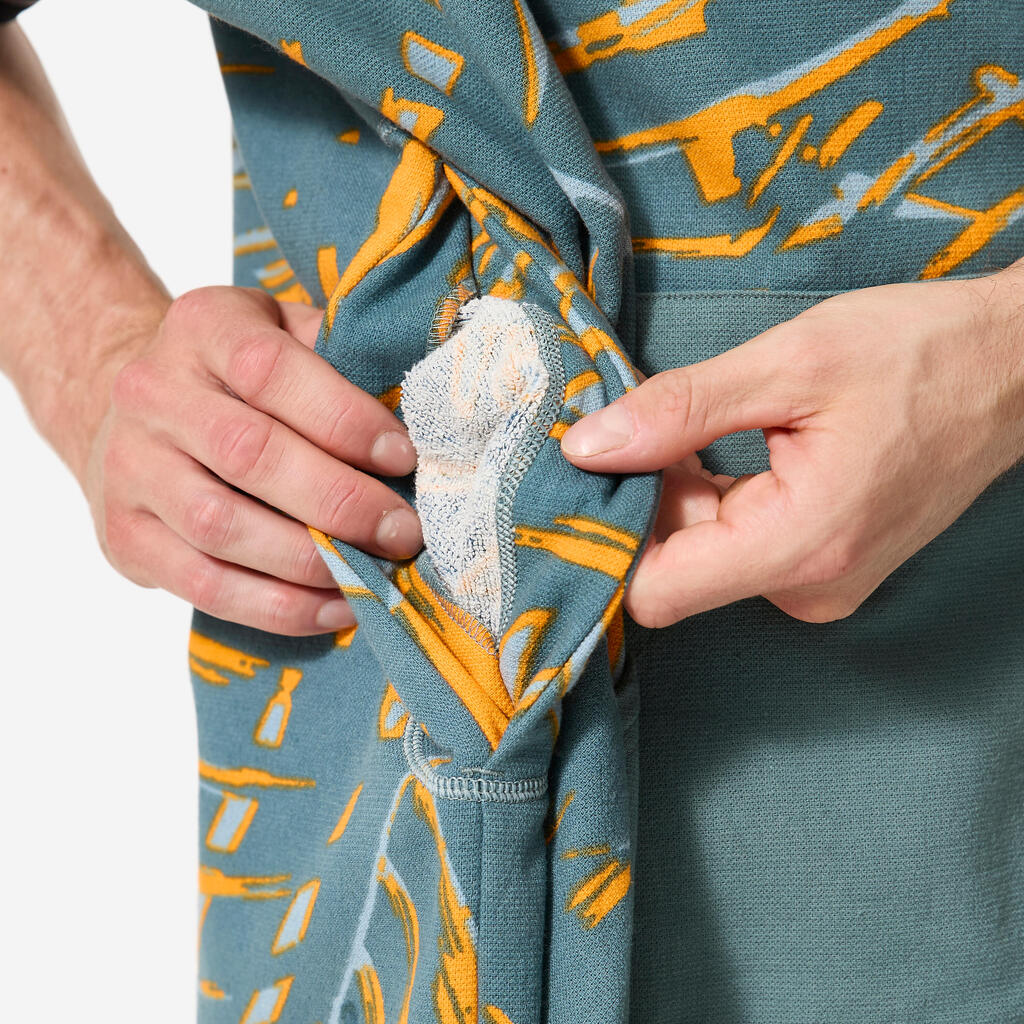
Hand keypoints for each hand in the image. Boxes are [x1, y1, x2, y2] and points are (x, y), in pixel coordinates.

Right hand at [83, 286, 421, 635]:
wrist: (138, 412)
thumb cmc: (241, 375)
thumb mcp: (285, 333)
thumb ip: (340, 359)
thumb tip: (422, 418)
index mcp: (202, 327)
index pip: (269, 369)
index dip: (344, 418)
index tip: (403, 458)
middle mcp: (153, 393)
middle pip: (249, 453)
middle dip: (340, 502)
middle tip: (403, 532)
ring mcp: (130, 467)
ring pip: (221, 527)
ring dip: (311, 562)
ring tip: (374, 575)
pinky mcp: (125, 536)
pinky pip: (204, 585)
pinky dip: (277, 607)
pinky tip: (334, 607)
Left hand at [561, 265, 1023, 626]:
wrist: (1014, 369)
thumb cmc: (919, 354)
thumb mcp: (790, 363)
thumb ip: (679, 410)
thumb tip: (587, 447)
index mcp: (799, 545)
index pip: (656, 592)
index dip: (611, 536)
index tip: (599, 472)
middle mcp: (809, 587)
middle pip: (674, 571)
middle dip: (651, 499)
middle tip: (665, 421)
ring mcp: (821, 585)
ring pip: (704, 557)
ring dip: (686, 494)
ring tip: (721, 423)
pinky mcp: (826, 569)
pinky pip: (740, 549)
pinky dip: (720, 501)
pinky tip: (743, 445)